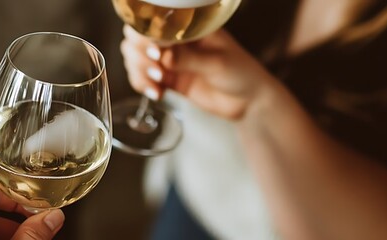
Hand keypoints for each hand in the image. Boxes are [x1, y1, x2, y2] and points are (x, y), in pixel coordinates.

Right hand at [120, 25, 281, 120]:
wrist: (249, 102)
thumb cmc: (241, 73)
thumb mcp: (217, 63)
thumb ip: (188, 59)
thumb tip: (162, 56)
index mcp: (189, 26)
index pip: (155, 21)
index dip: (147, 35)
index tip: (155, 51)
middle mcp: (176, 40)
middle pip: (138, 38)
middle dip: (139, 54)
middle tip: (156, 70)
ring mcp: (170, 60)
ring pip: (137, 58)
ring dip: (139, 71)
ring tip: (157, 85)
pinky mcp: (169, 79)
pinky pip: (144, 78)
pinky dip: (143, 85)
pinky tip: (157, 93)